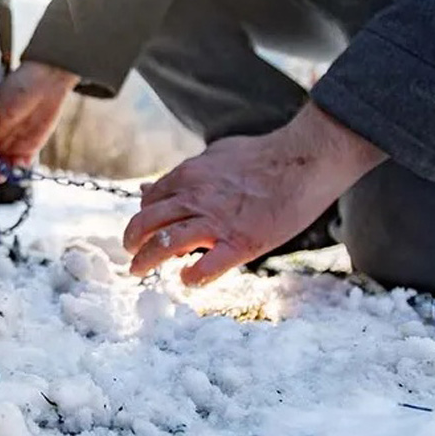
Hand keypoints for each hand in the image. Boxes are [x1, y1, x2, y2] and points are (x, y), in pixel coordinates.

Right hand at [0, 61, 79, 165]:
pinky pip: (23, 161)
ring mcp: (15, 141)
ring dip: (6, 170)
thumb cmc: (19, 88)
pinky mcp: (31, 145)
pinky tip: (21, 165)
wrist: (46, 82)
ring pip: (6, 163)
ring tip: (6, 172)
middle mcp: (0, 135)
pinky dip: (22, 166)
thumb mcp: (1, 110)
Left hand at [123, 103, 385, 286]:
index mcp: (189, 175)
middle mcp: (194, 198)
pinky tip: (187, 281)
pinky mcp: (240, 242)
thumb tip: (156, 185)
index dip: (145, 217)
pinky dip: (192, 277)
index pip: (151, 201)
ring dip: (146, 261)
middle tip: (131, 255)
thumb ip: (187, 172)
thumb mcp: (215, 154)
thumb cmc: (264, 156)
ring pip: (165, 245)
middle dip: (132, 242)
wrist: (304, 160)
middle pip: (146, 223)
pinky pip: (206, 267)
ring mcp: (216, 222)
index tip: (147, 230)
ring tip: (139, 271)